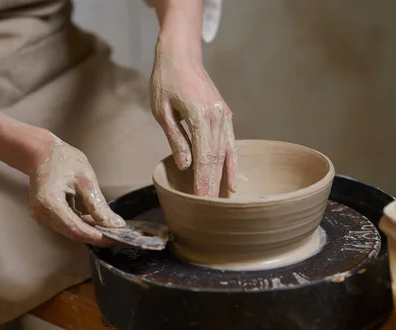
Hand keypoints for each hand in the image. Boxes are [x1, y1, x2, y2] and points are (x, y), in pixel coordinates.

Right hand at [28, 135, 124, 245]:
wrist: (42, 153)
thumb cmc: (61, 160)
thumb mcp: (86, 180)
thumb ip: (98, 205)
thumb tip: (113, 224)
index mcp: (49, 202)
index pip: (76, 229)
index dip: (97, 236)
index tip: (114, 238)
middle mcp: (41, 213)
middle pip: (72, 232)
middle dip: (95, 235)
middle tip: (115, 234)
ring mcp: (41, 215)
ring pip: (70, 231)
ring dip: (89, 230)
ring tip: (107, 225)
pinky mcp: (44, 215)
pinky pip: (65, 225)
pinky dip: (81, 224)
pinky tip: (94, 219)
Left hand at [149, 34, 236, 196]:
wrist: (181, 55)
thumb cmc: (165, 81)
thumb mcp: (162, 111)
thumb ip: (176, 139)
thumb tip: (184, 165)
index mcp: (200, 116)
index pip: (204, 156)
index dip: (203, 180)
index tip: (202, 199)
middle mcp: (217, 117)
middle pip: (217, 158)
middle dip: (213, 184)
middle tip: (210, 208)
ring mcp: (224, 116)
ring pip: (226, 152)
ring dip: (223, 177)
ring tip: (221, 201)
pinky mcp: (225, 115)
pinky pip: (231, 143)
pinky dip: (232, 163)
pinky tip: (232, 181)